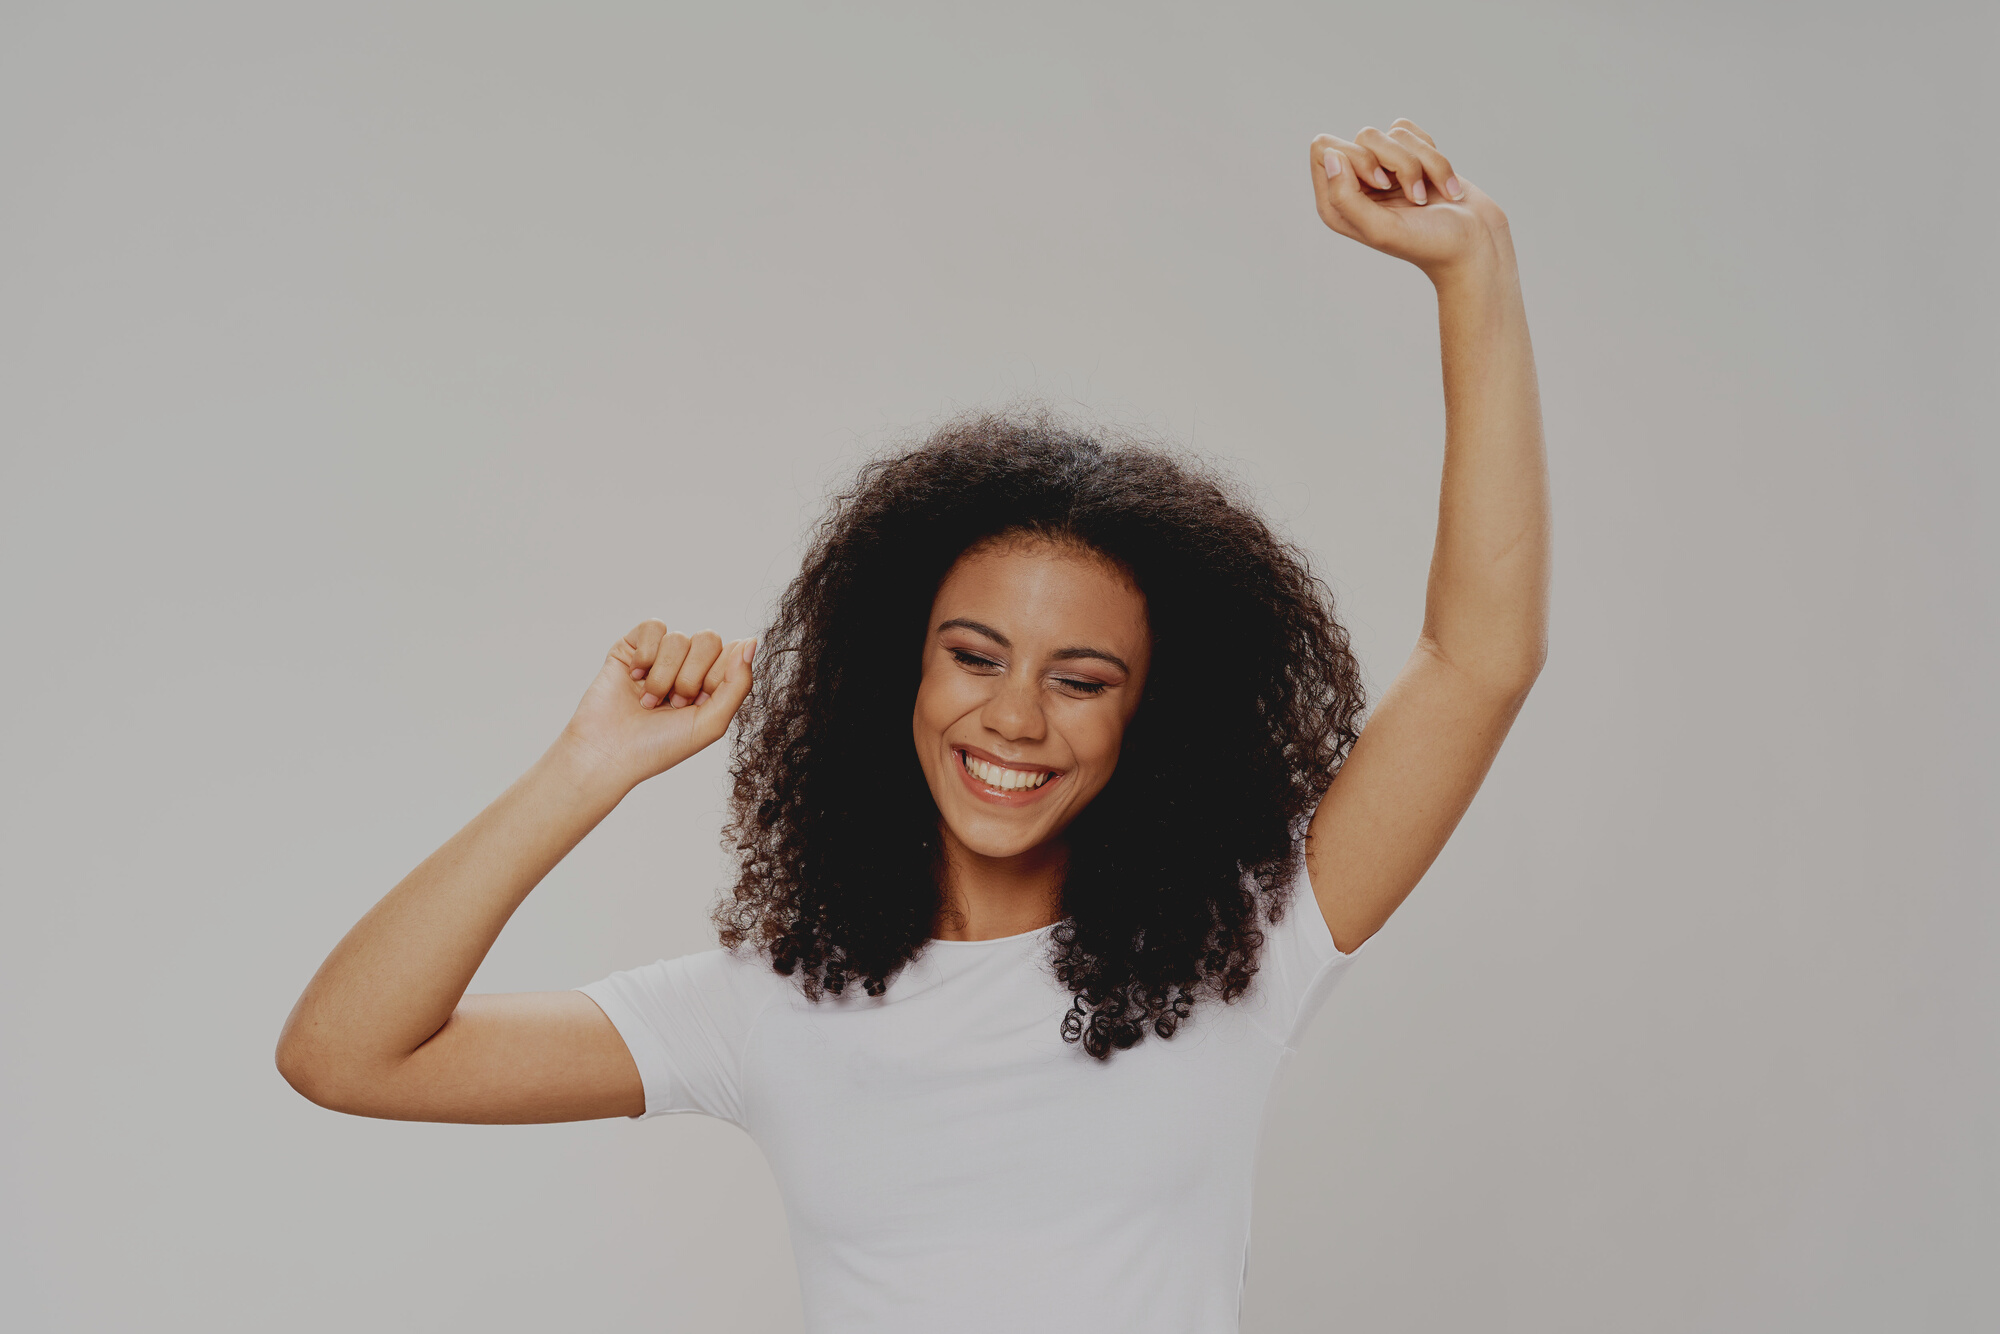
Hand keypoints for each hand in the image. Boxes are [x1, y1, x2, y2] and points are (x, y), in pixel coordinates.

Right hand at [560, 620, 755, 788]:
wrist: (607, 753)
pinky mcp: (631, 648)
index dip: (716, 677)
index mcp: (711, 684)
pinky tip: (634, 677)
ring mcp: (659, 656)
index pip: (733, 654)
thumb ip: (738, 684)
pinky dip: (645, 655)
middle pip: (708, 639)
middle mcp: (687, 667)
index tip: (698, 703)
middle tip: (673, 703)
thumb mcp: (711, 723)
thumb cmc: (658, 747)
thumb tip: (752, 642)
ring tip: (649, 701)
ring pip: (679, 637)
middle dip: (690, 676)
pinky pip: (654, 627)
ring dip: (663, 675)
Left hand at [1309, 120, 1511, 281]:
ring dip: (1423, 164)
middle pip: (1363, 136)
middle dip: (1397, 161)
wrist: (1475, 245)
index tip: (1382, 185)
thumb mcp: (1381, 228)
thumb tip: (1330, 155)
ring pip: (1395, 134)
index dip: (1357, 158)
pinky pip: (1414, 133)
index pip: (1324, 150)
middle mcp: (1356, 184)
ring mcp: (1385, 170)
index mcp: (1337, 204)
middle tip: (1412, 198)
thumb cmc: (1429, 243)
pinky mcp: (1412, 158)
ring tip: (1430, 198)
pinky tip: (1442, 186)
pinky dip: (1436, 158)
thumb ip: (1345, 196)